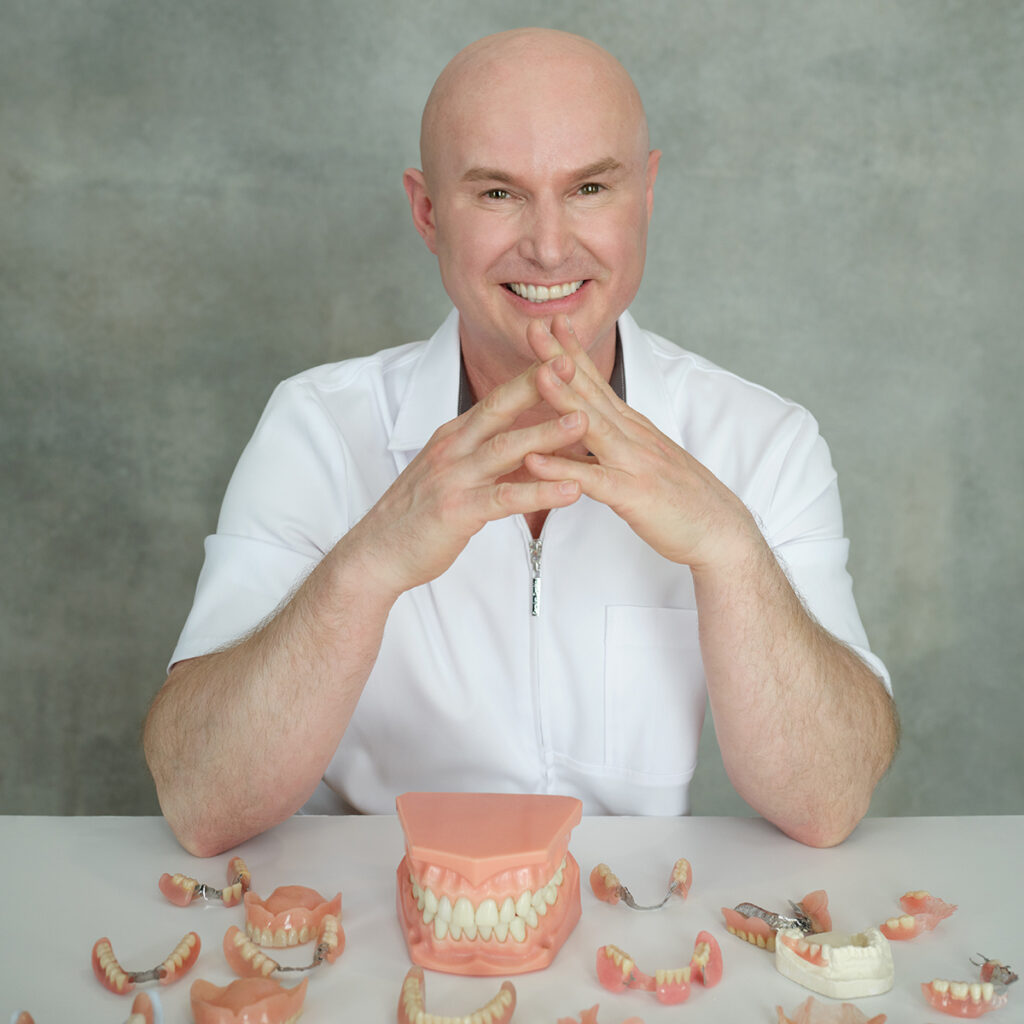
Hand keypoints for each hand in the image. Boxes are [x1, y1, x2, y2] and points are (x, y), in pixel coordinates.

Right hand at [344, 354, 588, 596]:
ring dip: (546, 434)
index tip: (561, 355)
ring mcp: (453, 478)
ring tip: (584, 422)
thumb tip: (537, 452)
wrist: (378, 552)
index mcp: (454, 437)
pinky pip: (504, 499)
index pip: (496, 399)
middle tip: (573, 363)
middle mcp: (452, 450)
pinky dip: (540, 493)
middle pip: (499, 409)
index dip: (528, 377)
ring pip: (505, 450)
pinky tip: (571, 491)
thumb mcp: (456, 476)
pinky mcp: (457, 510)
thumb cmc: (420, 515)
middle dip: (537, 385)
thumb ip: (494, 462)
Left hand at [523, 316, 761, 572]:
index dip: (574, 352)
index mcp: (633, 428)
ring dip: (565, 399)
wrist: (721, 532)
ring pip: (594, 426)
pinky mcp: (634, 495)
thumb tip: (585, 429)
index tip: (552, 322)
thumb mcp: (643, 462)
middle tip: (534, 326)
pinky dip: (564, 470)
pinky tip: (535, 460)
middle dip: (562, 358)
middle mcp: (634, 437)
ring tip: (536, 373)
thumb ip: (615, 443)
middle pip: (592, 392)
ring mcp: (635, 463)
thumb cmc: (681, 500)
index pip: (598, 382)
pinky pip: (594, 480)